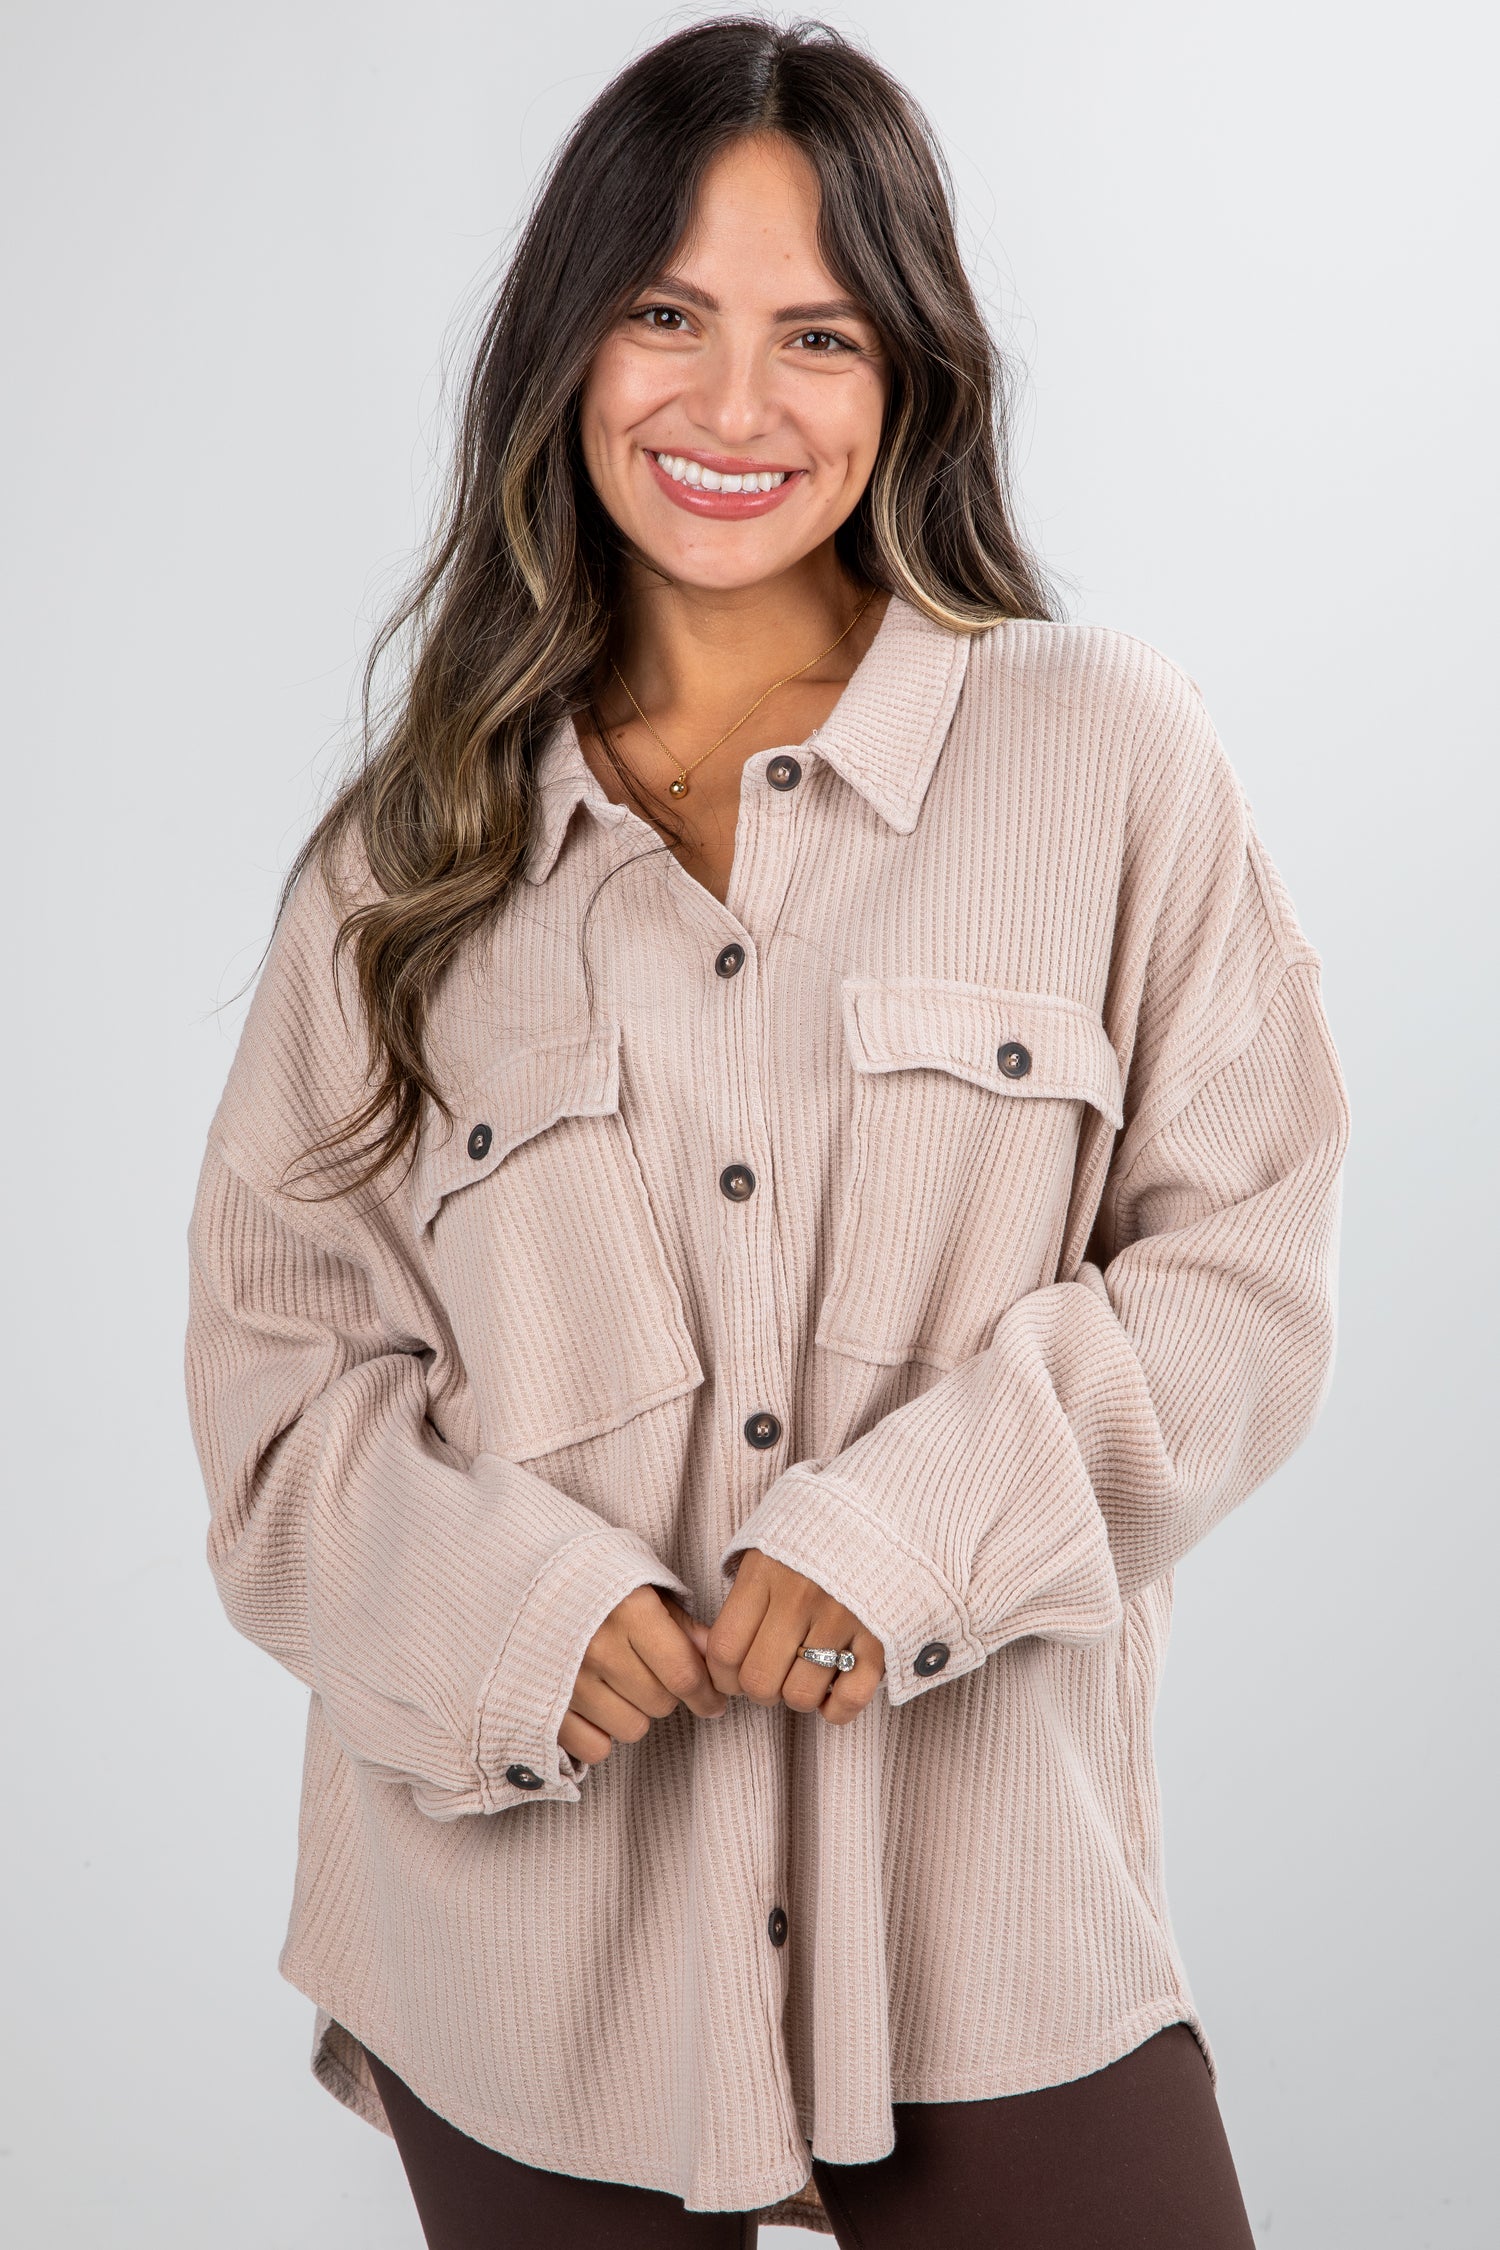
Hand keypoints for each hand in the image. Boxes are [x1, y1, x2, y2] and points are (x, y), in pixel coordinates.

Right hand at [559, 1587, 728, 1766]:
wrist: (522, 1577)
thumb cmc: (594, 1582)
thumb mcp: (643, 1587)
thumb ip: (681, 1623)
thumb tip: (715, 1656)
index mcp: (629, 1611)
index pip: (683, 1674)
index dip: (707, 1694)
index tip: (714, 1701)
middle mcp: (598, 1647)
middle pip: (661, 1703)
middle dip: (667, 1693)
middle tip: (651, 1673)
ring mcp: (568, 1680)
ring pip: (632, 1728)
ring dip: (634, 1712)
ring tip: (619, 1684)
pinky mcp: (544, 1706)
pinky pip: (594, 1748)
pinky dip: (600, 1733)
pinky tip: (596, 1704)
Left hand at [704, 1549, 884, 1724]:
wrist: (887, 1510)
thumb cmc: (817, 1533)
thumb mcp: (770, 1543)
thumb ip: (746, 1590)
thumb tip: (721, 1651)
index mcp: (766, 1572)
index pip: (724, 1650)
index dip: (722, 1676)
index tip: (733, 1674)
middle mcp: (800, 1596)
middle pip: (759, 1681)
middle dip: (760, 1690)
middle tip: (772, 1675)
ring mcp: (843, 1617)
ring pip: (801, 1695)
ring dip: (798, 1697)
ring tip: (804, 1677)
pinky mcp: (881, 1635)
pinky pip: (849, 1698)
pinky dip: (837, 1709)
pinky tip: (833, 1693)